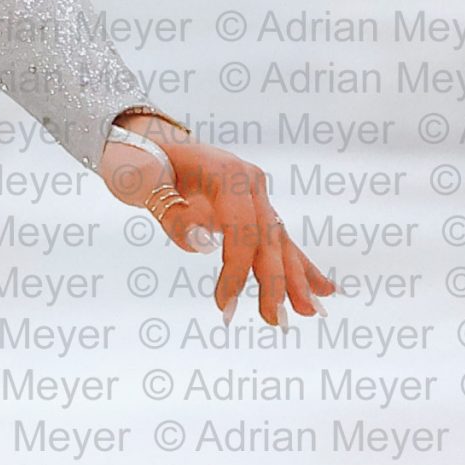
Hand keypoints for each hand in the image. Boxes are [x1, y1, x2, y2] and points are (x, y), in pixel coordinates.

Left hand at [102, 121, 334, 327]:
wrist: (151, 142)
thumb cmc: (141, 161)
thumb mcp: (141, 182)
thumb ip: (170, 213)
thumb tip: (204, 246)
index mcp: (227, 174)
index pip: (241, 230)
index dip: (236, 270)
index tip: (223, 305)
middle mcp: (250, 182)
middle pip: (268, 238)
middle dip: (275, 282)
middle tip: (275, 321)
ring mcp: (257, 195)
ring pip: (280, 242)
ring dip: (295, 279)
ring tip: (310, 313)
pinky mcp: (255, 209)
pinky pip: (279, 240)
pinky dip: (299, 266)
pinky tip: (323, 290)